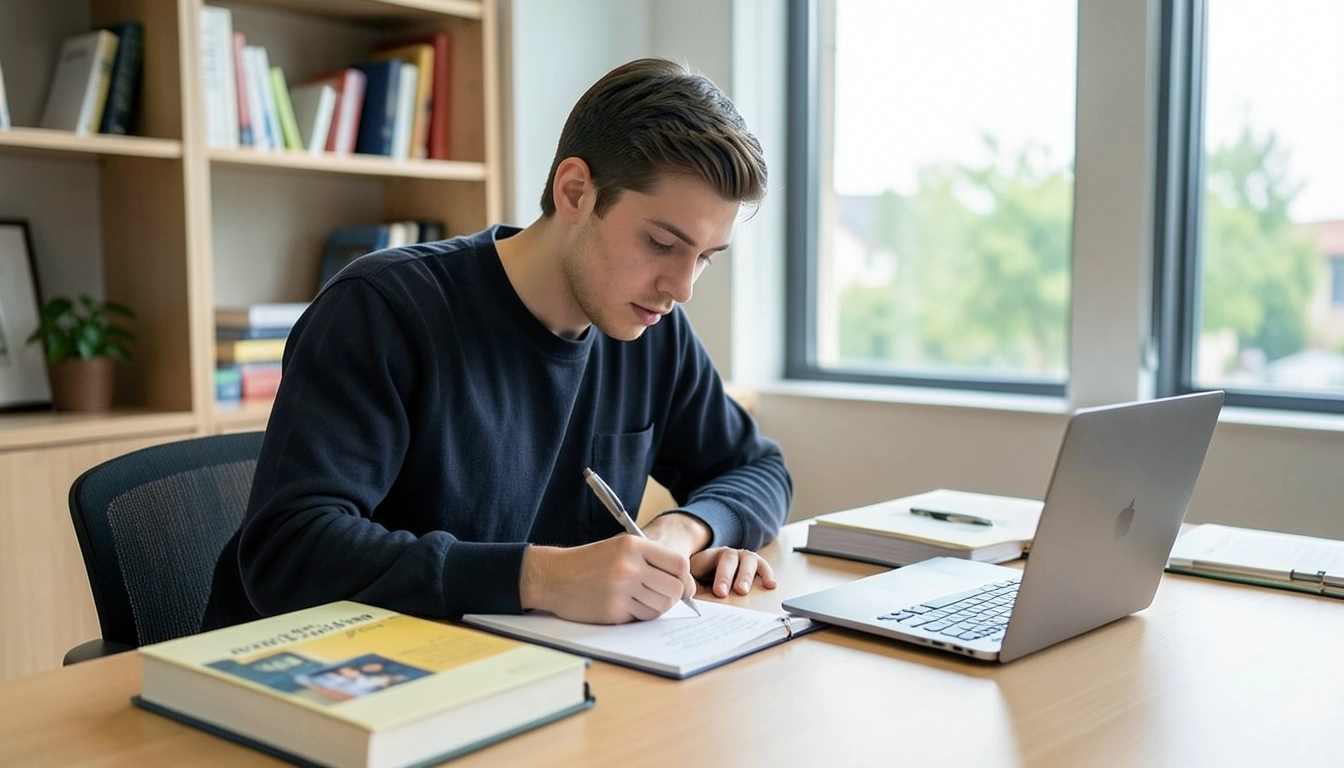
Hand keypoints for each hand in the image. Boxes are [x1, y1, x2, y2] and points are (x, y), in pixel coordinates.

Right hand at [519, 536, 695, 623]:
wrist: (553, 576)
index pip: (679, 563)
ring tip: (640, 599)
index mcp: (633, 545)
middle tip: (663, 596)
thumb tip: (686, 584)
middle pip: (675, 589)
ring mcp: (621, 591)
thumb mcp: (619, 547)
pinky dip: (638, 615)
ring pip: (661, 607)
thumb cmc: (589, 562)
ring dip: (656, 607)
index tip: (684, 585)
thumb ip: (652, 559)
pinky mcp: (613, 611)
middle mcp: (629, 567)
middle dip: (674, 596)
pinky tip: (624, 605)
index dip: (686, 578)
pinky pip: (642, 618)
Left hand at [689, 547, 777, 597]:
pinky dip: (767, 575)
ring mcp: (743, 558)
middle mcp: (728, 555)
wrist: (710, 570)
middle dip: (729, 575)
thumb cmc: (702, 578)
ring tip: (745, 591)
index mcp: (710, 557)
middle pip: (730, 559)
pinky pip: (763, 567)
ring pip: (748, 560)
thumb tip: (688, 595)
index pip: (712, 560)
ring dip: (747, 575)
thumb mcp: (693, 580)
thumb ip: (691, 585)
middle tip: (730, 592)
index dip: (719, 576)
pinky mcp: (756, 565)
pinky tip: (771, 585)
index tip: (720, 593)